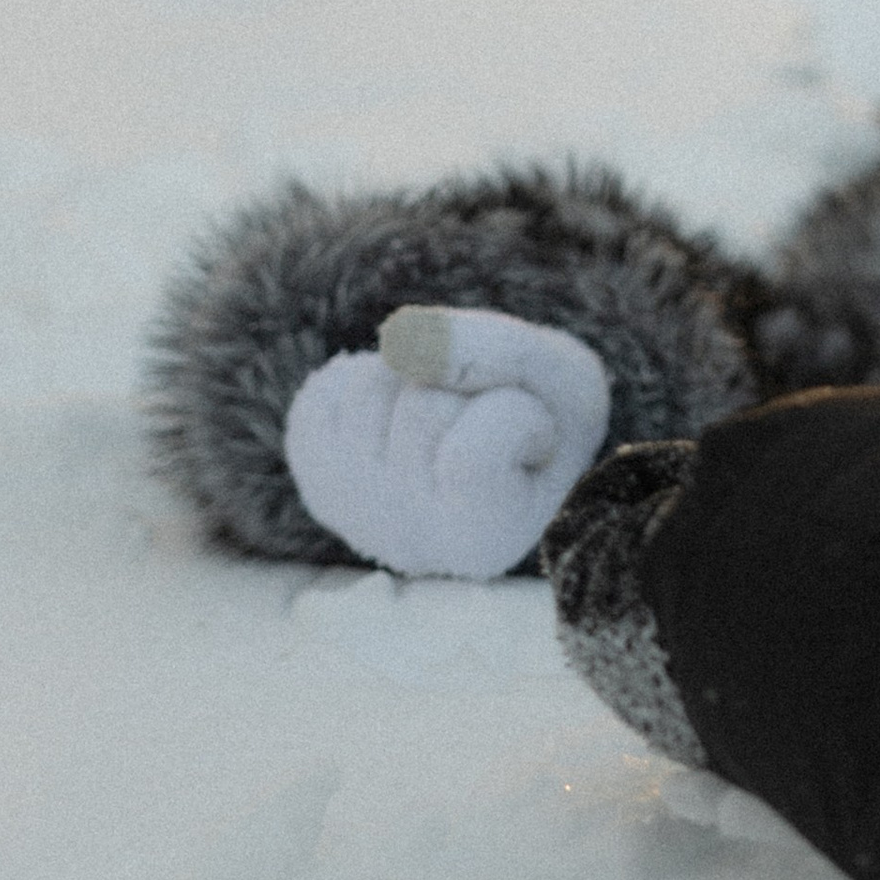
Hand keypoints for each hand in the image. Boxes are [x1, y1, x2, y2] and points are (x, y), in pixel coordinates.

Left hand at [283, 306, 613, 578]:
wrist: (504, 454)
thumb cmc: (548, 417)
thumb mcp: (563, 378)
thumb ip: (500, 352)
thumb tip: (398, 339)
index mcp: (485, 539)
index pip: (472, 457)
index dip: (518, 416)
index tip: (537, 443)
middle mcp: (409, 540)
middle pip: (420, 407)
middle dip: (463, 386)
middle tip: (487, 418)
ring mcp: (354, 508)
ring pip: (370, 385)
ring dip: (416, 372)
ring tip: (446, 411)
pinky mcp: (317, 473)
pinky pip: (327, 387)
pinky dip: (370, 375)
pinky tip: (400, 411)